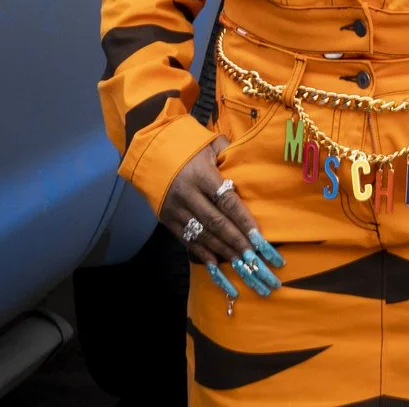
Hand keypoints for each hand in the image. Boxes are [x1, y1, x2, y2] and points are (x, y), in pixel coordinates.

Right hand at [161, 139, 283, 297]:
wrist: (150, 155)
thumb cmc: (188, 148)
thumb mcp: (209, 144)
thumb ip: (230, 153)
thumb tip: (252, 162)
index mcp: (201, 174)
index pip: (227, 200)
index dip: (243, 220)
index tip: (259, 237)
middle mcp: (187, 194)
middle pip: (217, 222)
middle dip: (237, 242)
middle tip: (256, 258)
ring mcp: (175, 209)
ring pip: (203, 235)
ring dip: (224, 251)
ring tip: (243, 265)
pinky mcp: (167, 220)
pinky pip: (187, 240)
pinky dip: (203, 253)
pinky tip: (218, 265)